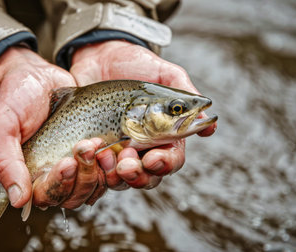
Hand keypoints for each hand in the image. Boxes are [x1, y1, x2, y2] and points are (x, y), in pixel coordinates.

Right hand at [0, 47, 105, 208]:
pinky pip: (106, 171)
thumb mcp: (2, 126)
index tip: (66, 162)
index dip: (59, 185)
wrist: (36, 74)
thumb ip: (5, 163)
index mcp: (27, 174)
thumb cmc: (15, 98)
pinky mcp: (91, 152)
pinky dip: (111, 165)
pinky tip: (109, 146)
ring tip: (98, 144)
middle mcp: (51, 174)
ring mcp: (73, 163)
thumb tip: (18, 200)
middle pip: (73, 196)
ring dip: (99, 171)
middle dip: (83, 176)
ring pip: (92, 187)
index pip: (46, 196)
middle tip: (85, 146)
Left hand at [70, 40, 216, 189]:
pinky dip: (91, 167)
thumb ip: (184, 94)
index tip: (153, 159)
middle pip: (146, 177)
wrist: (99, 57)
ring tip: (105, 157)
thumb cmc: (136, 65)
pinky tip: (87, 153)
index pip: (171, 160)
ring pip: (119, 179)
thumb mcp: (163, 73)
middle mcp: (142, 149)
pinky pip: (92, 169)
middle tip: (126, 165)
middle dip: (138, 176)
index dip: (165, 164)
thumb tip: (208, 122)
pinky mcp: (93, 149)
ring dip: (114, 174)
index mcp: (164, 135)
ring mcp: (115, 151)